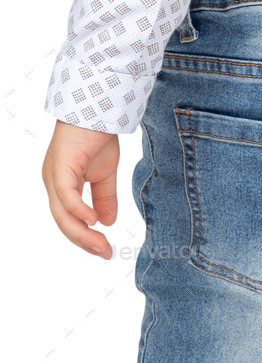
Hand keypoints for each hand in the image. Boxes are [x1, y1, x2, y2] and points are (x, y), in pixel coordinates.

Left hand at [42, 121, 118, 256]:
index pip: (69, 220)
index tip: (105, 251)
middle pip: (64, 222)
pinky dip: (79, 211)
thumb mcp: (105, 174)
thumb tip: (107, 223)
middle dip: (85, 241)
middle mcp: (53, 183)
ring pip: (63, 214)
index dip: (86, 237)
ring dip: (83, 233)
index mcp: (62, 185)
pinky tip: (93, 222)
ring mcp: (54, 176)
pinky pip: (67, 196)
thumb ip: (104, 198)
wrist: (98, 109)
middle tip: (106, 254)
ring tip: (101, 246)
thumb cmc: (97, 136)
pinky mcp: (61, 168)